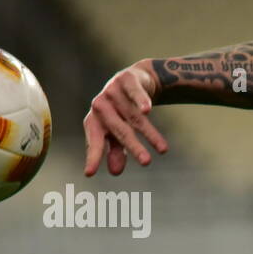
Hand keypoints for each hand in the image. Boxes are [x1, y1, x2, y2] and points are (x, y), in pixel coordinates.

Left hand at [83, 61, 167, 175]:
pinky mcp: (126, 80)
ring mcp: (112, 92)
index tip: (90, 173)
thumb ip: (115, 150)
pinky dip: (141, 101)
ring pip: (134, 117)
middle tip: (146, 162)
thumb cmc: (123, 112)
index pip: (94, 141)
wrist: (136, 81)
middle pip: (119, 130)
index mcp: (94, 121)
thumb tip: (114, 172)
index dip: (93, 156)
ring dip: (150, 133)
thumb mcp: (119, 132)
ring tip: (163, 149)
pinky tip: (146, 110)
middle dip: (134, 146)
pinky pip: (135, 93)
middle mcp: (100, 107)